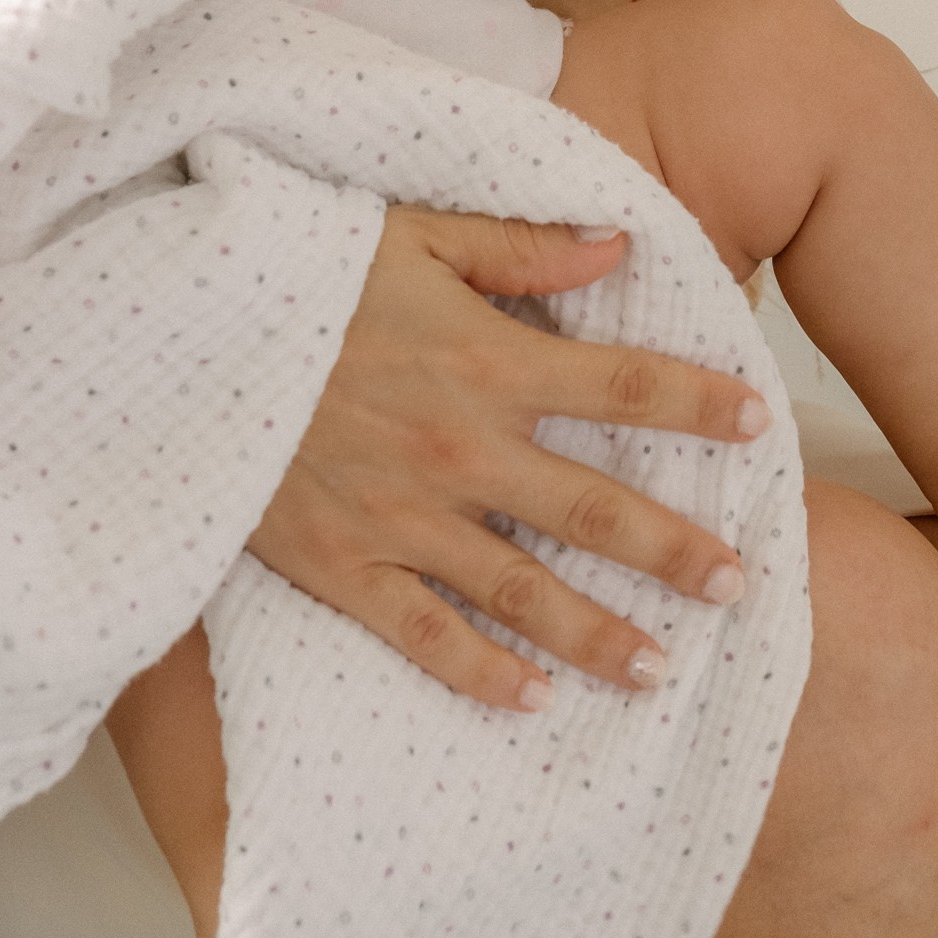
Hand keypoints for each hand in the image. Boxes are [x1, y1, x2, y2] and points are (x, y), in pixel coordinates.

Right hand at [246, 203, 765, 708]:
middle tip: (737, 583)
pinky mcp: (343, 566)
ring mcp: (402, 518)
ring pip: (523, 590)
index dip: (695, 404)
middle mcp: (459, 449)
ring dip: (599, 632)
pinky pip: (424, 635)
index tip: (758, 423)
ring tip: (662, 666)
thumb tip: (620, 242)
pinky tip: (535, 702)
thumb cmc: (296, 275)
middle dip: (673, 547)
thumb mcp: (411, 235)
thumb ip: (520, 246)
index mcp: (486, 361)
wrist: (179, 343)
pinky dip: (480, 674)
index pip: (618, 387)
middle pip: (592, 508)